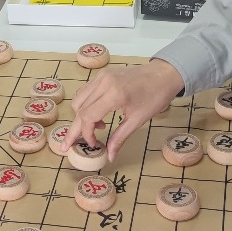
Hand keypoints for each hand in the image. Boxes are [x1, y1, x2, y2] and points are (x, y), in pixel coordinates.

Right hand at [63, 60, 183, 161]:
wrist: (163, 74)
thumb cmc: (155, 96)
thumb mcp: (138, 120)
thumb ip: (119, 138)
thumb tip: (109, 156)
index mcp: (114, 94)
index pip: (87, 116)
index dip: (86, 134)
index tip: (93, 144)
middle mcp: (103, 83)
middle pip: (79, 108)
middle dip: (74, 128)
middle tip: (67, 145)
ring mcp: (101, 76)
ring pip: (79, 99)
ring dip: (81, 116)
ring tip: (97, 127)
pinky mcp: (102, 74)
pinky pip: (86, 91)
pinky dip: (87, 105)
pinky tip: (99, 114)